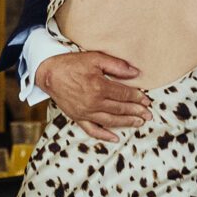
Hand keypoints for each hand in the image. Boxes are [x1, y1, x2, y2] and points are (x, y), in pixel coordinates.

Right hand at [34, 48, 149, 144]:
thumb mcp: (95, 58)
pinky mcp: (77, 118)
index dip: (137, 97)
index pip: (124, 94)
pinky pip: (92, 130)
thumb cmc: (71, 64)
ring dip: (127, 123)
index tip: (147, 100)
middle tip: (149, 114)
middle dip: (137, 111)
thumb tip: (135, 73)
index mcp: (99, 87)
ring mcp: (85, 112)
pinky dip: (104, 136)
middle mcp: (93, 102)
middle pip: (120, 109)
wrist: (48, 73)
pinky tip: (115, 138)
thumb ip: (116, 65)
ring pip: (111, 121)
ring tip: (139, 122)